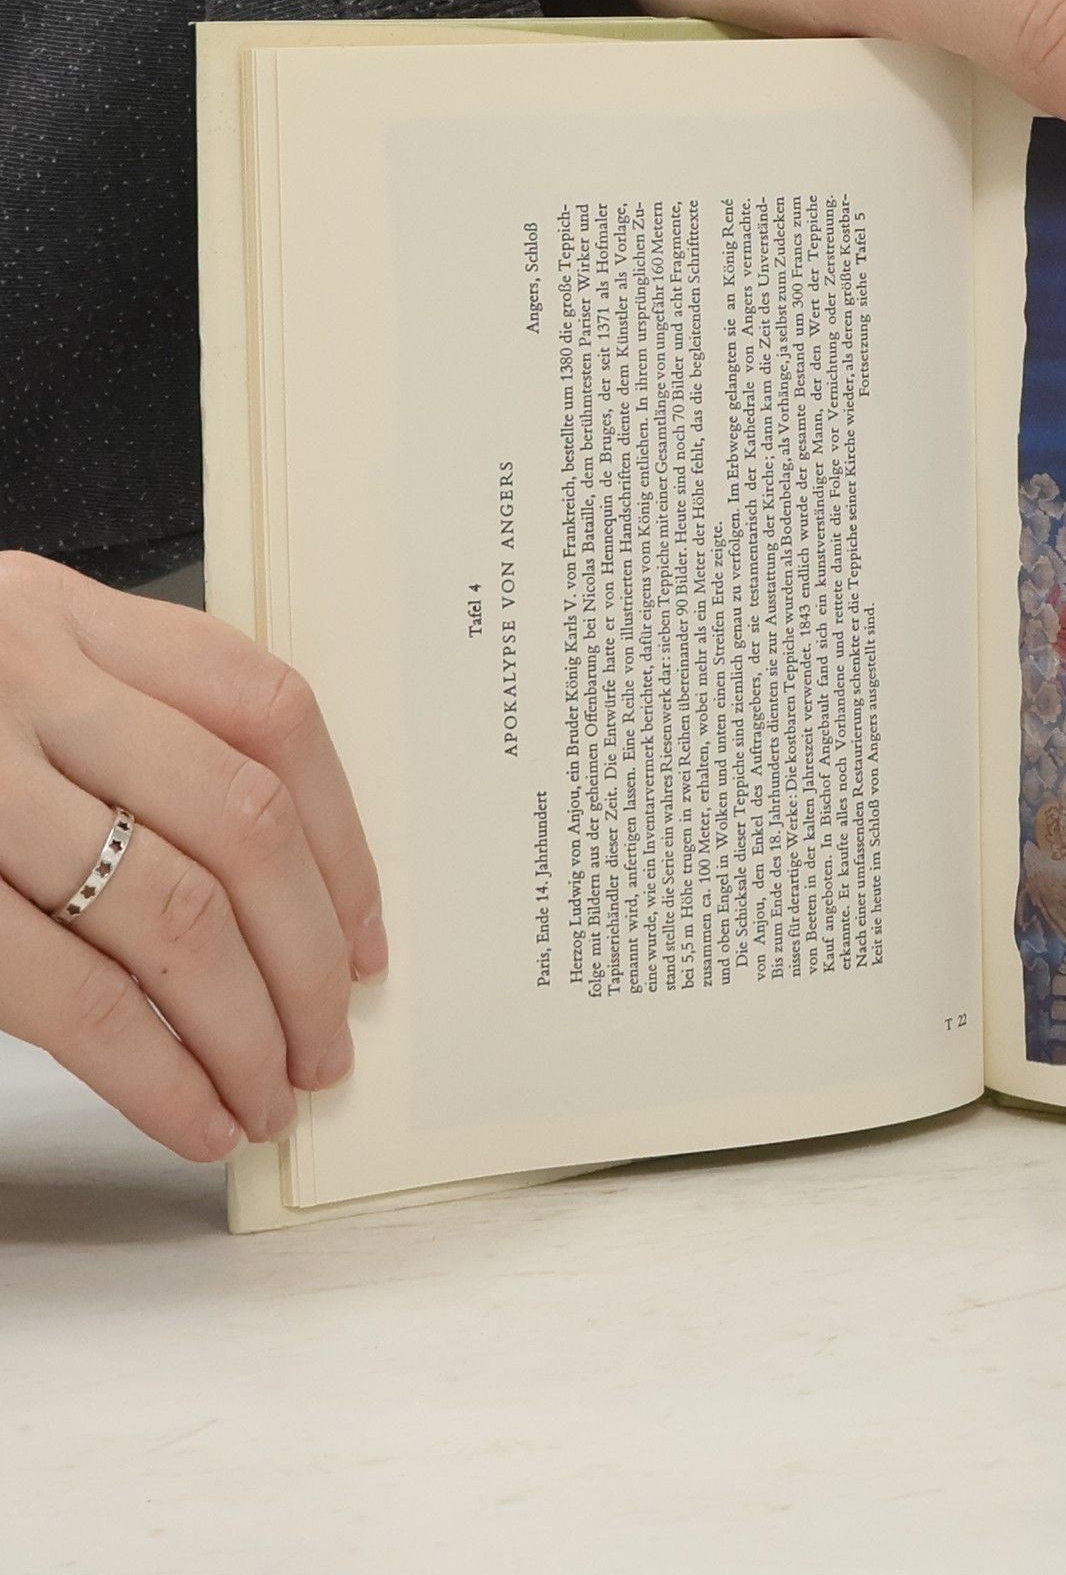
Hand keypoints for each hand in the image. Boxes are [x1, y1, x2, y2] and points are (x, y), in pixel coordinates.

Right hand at [0, 553, 383, 1161]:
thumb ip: (120, 729)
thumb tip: (293, 893)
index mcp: (60, 612)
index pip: (269, 710)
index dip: (342, 837)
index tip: (368, 936)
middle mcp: (21, 673)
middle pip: (242, 822)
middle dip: (309, 957)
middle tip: (330, 1043)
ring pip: (173, 914)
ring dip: (247, 1028)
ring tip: (271, 1092)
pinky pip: (68, 993)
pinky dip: (154, 1070)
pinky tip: (193, 1115)